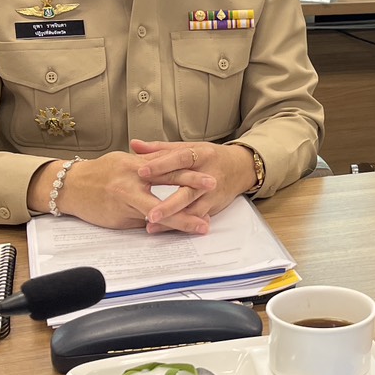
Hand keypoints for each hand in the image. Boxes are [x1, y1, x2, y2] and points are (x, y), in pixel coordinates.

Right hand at [32, 151, 218, 231]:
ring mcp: (126, 200)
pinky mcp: (120, 217)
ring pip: (159, 210)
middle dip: (192, 190)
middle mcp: (132, 180)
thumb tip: (169, 173)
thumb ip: (146, 167)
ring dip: (182, 218)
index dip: (189, 171)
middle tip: (214, 190)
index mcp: (135, 164)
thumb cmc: (98, 173)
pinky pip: (145, 223)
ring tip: (201, 225)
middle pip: (167, 184)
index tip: (209, 176)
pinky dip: (161, 227)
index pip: (167, 165)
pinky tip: (174, 233)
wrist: (69, 187)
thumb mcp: (123, 162)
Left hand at [131, 139, 255, 232]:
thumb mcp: (188, 148)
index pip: (180, 159)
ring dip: (173, 219)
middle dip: (169, 204)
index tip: (141, 171)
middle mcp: (209, 174)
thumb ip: (160, 149)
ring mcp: (212, 193)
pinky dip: (182, 225)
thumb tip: (134, 145)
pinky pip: (197, 218)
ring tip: (152, 225)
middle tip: (149, 213)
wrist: (240, 168)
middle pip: (189, 191)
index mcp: (201, 155)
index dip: (161, 164)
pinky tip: (166, 230)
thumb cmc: (209, 157)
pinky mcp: (214, 206)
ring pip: (193, 209)